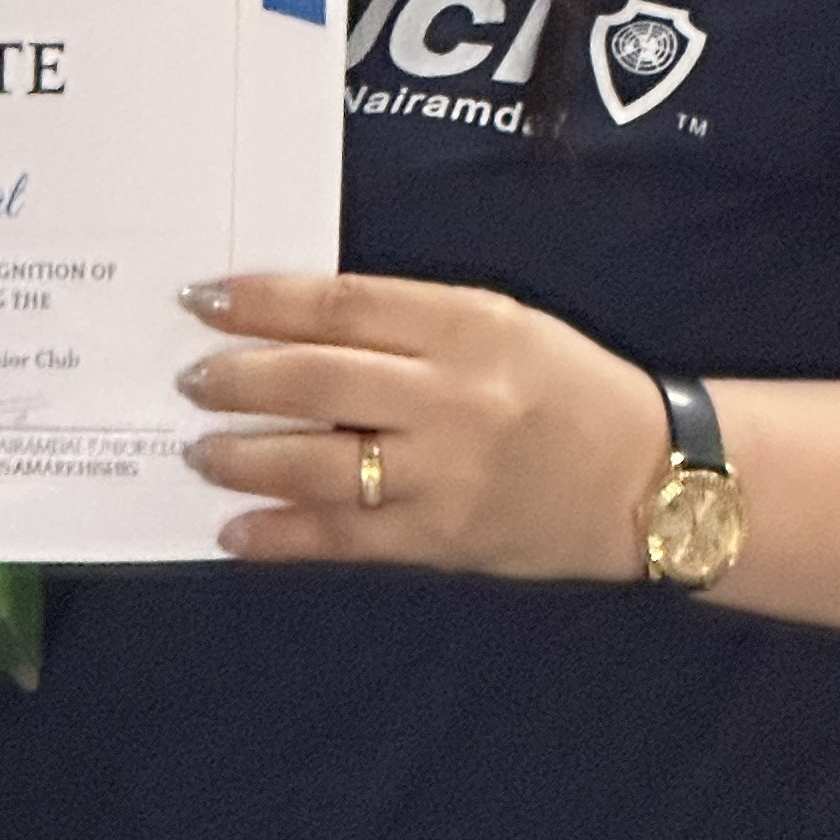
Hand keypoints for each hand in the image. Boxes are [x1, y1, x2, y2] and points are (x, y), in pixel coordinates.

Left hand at [176, 271, 667, 582]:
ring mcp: (445, 476)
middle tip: (188, 376)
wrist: (650, 480)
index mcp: (465, 326)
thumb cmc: (566, 385)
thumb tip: (296, 320)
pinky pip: (346, 540)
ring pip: (320, 465)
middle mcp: (450, 399)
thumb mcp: (496, 320)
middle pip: (318, 380)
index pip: (340, 305)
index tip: (203, 298)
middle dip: (239, 378)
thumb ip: (404, 319)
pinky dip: (282, 536)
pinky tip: (235, 531)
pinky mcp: (444, 541)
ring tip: (199, 449)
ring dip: (245, 457)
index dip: (262, 301)